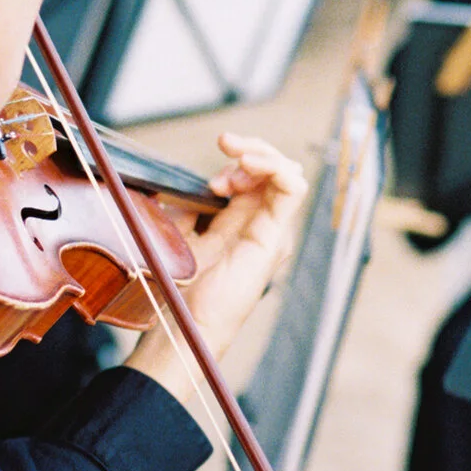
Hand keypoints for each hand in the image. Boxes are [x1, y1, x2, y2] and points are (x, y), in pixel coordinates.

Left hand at [184, 133, 307, 342]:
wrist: (184, 320)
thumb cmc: (180, 288)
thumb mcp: (177, 230)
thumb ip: (186, 204)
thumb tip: (185, 183)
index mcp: (240, 219)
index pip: (254, 173)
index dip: (235, 160)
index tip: (209, 179)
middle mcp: (261, 222)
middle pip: (273, 168)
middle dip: (249, 150)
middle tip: (223, 154)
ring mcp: (272, 230)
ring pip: (287, 172)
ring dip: (260, 156)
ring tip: (234, 168)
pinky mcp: (276, 237)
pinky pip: (293, 189)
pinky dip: (276, 168)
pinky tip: (251, 164)